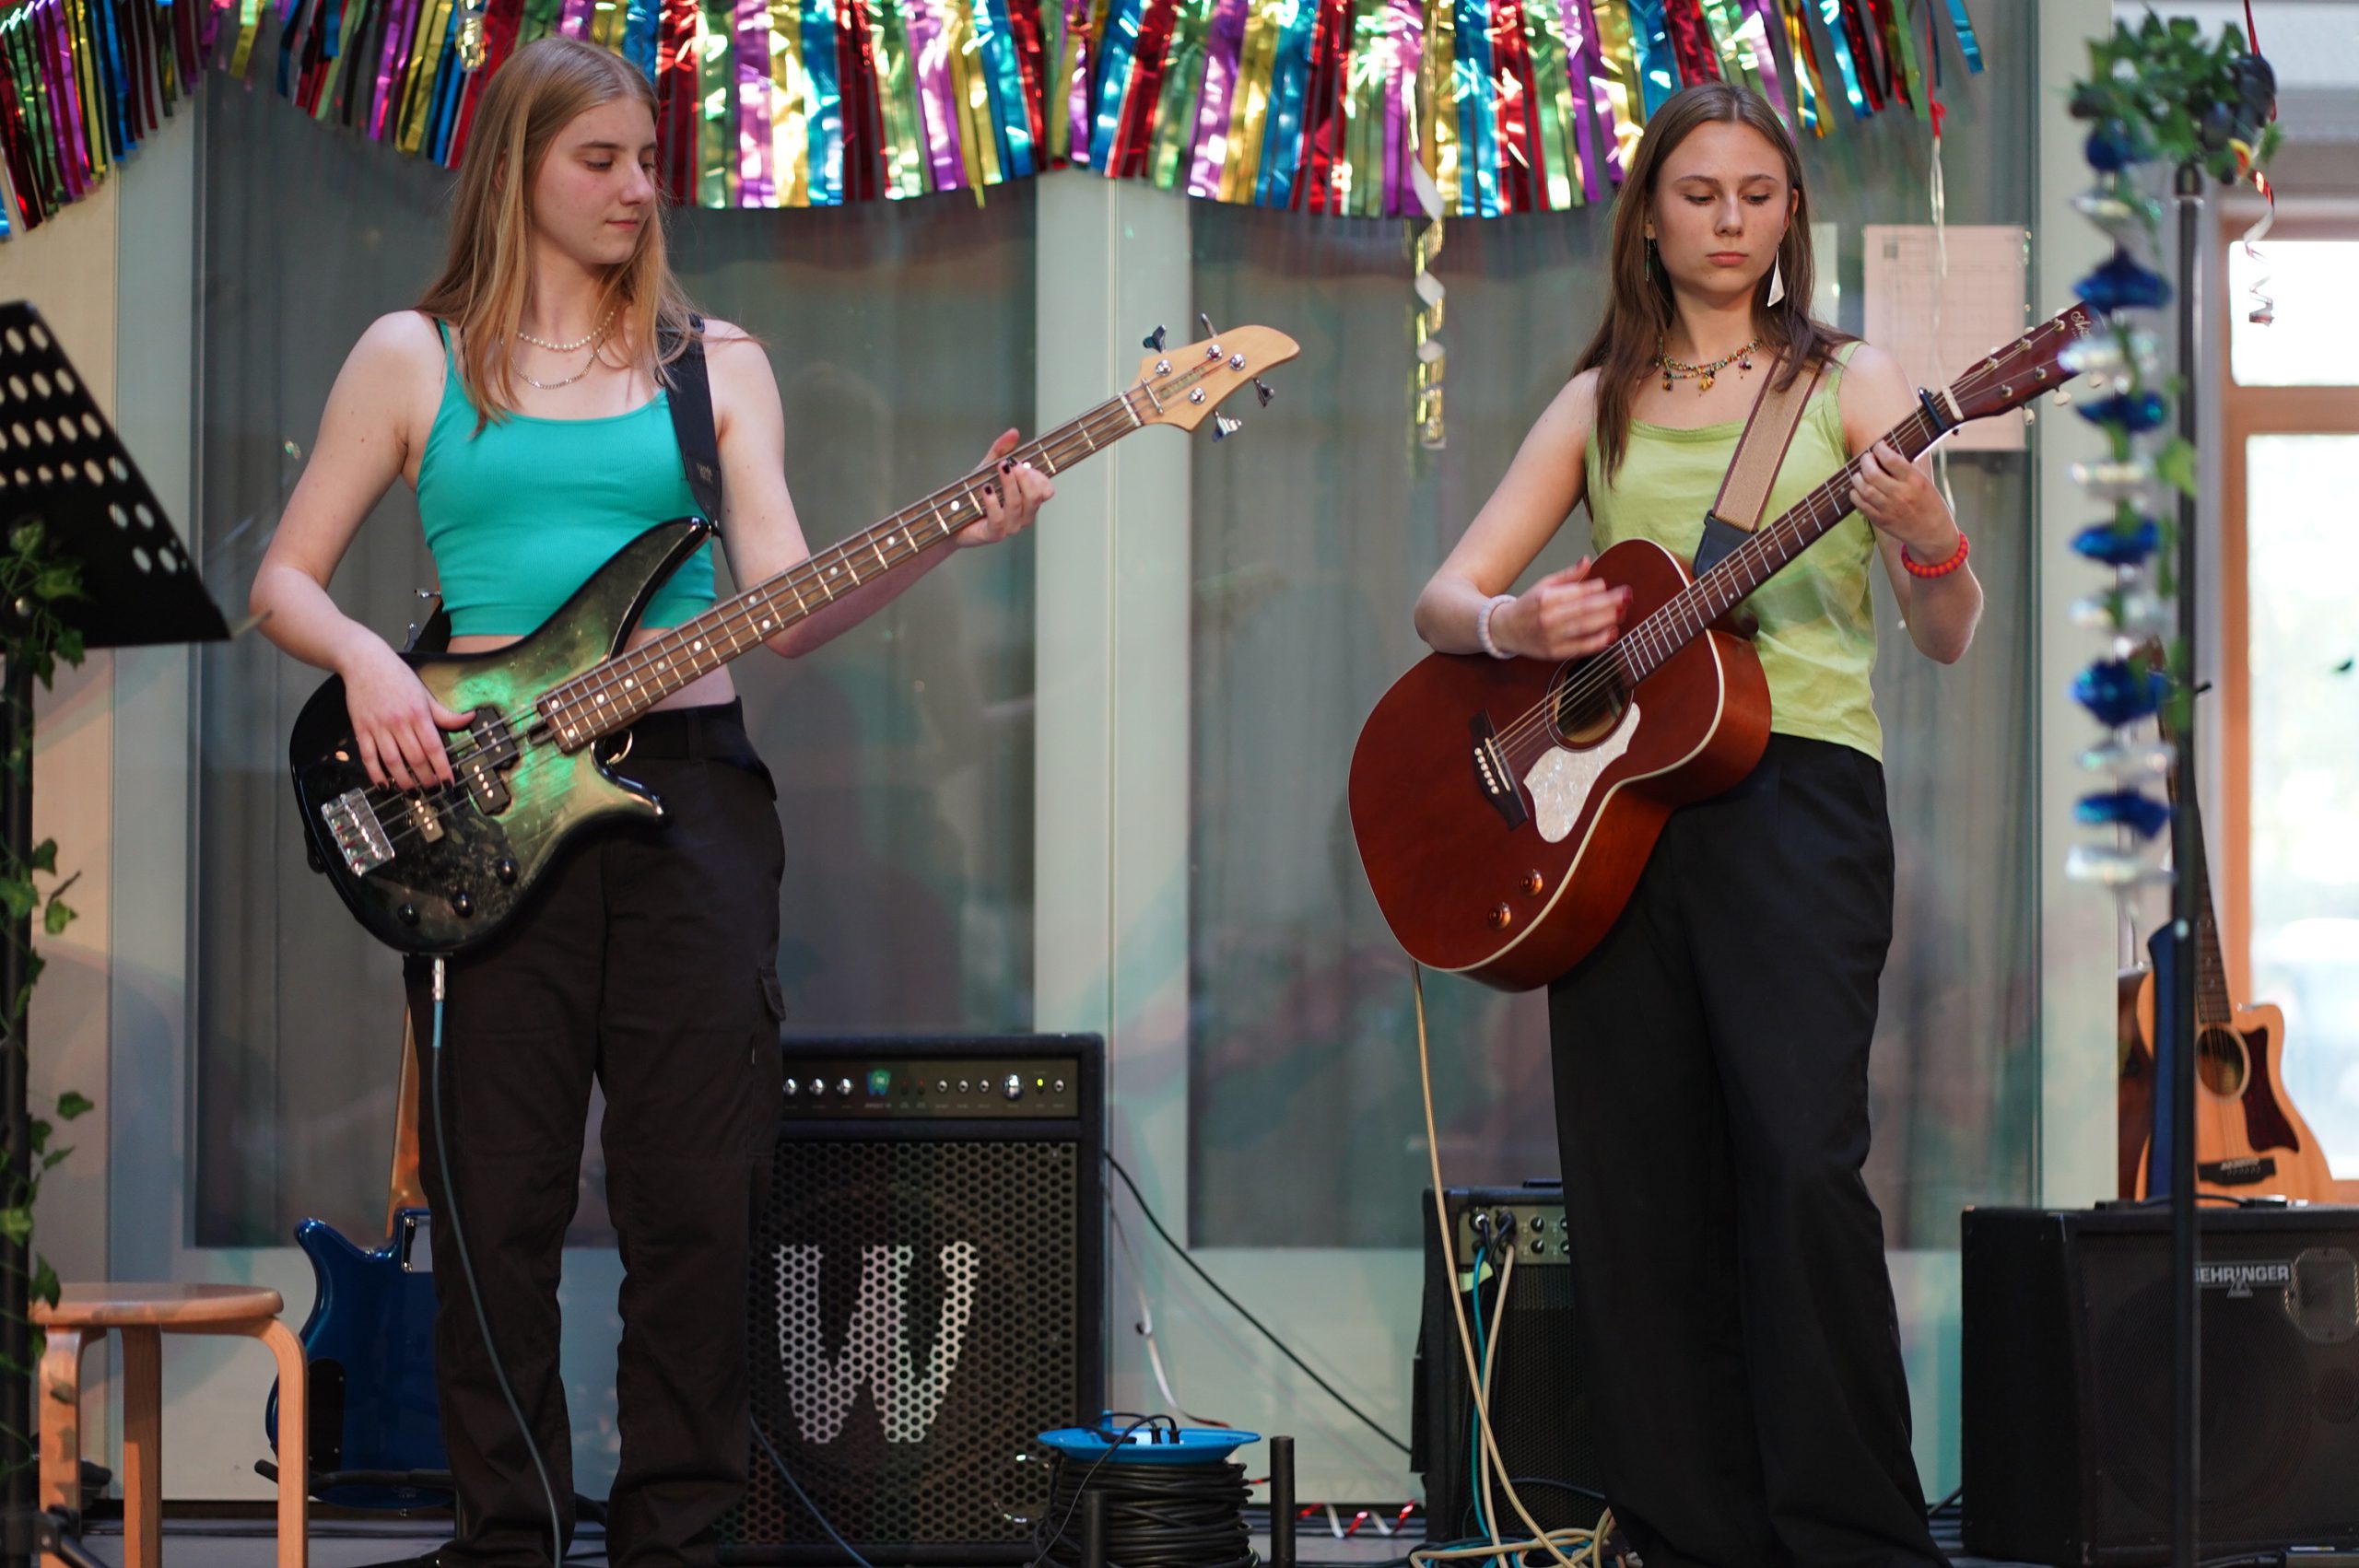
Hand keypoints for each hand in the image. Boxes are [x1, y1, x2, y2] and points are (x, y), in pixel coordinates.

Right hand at [337, 636, 472, 790]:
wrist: (365, 662)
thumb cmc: (398, 677)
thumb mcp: (425, 693)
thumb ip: (445, 713)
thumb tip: (470, 718)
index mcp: (418, 713)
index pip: (434, 747)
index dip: (442, 768)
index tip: (449, 782)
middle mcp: (399, 723)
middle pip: (415, 758)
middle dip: (426, 778)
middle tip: (434, 790)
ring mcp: (378, 727)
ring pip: (393, 761)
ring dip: (404, 781)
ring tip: (413, 792)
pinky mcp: (361, 729)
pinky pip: (369, 757)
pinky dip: (376, 774)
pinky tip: (385, 786)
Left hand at [959, 429, 1054, 545]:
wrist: (952, 520)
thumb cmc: (974, 496)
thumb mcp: (987, 469)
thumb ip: (1001, 451)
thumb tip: (1013, 432)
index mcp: (1027, 501)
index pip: (1046, 492)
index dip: (1041, 479)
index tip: (1024, 464)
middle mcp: (1023, 515)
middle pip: (1035, 498)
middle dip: (1026, 478)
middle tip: (1012, 463)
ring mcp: (1010, 527)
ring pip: (1017, 505)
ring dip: (1009, 484)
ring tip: (1001, 468)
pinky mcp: (993, 534)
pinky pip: (998, 519)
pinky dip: (993, 502)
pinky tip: (986, 488)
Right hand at [1498, 557, 1630, 658]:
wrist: (1504, 630)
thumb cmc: (1528, 605)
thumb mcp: (1544, 585)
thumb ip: (1568, 575)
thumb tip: (1587, 561)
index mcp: (1545, 598)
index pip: (1577, 592)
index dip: (1597, 589)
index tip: (1611, 586)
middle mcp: (1548, 617)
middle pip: (1585, 609)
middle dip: (1609, 602)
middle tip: (1627, 596)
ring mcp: (1551, 636)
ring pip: (1585, 627)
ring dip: (1607, 620)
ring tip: (1623, 611)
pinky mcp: (1554, 652)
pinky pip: (1581, 647)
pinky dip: (1598, 641)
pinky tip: (1612, 634)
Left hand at [1850, 440, 1958, 563]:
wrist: (1933, 534)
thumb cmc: (1931, 505)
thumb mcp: (1925, 483)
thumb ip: (1907, 470)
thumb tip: (1888, 453)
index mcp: (1915, 481)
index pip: (1891, 459)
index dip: (1880, 449)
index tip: (1878, 446)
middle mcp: (1901, 494)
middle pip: (1872, 473)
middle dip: (1865, 461)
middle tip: (1866, 458)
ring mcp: (1889, 509)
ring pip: (1864, 489)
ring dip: (1857, 477)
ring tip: (1860, 473)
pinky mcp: (1881, 520)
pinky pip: (1861, 505)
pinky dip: (1855, 494)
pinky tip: (1858, 489)